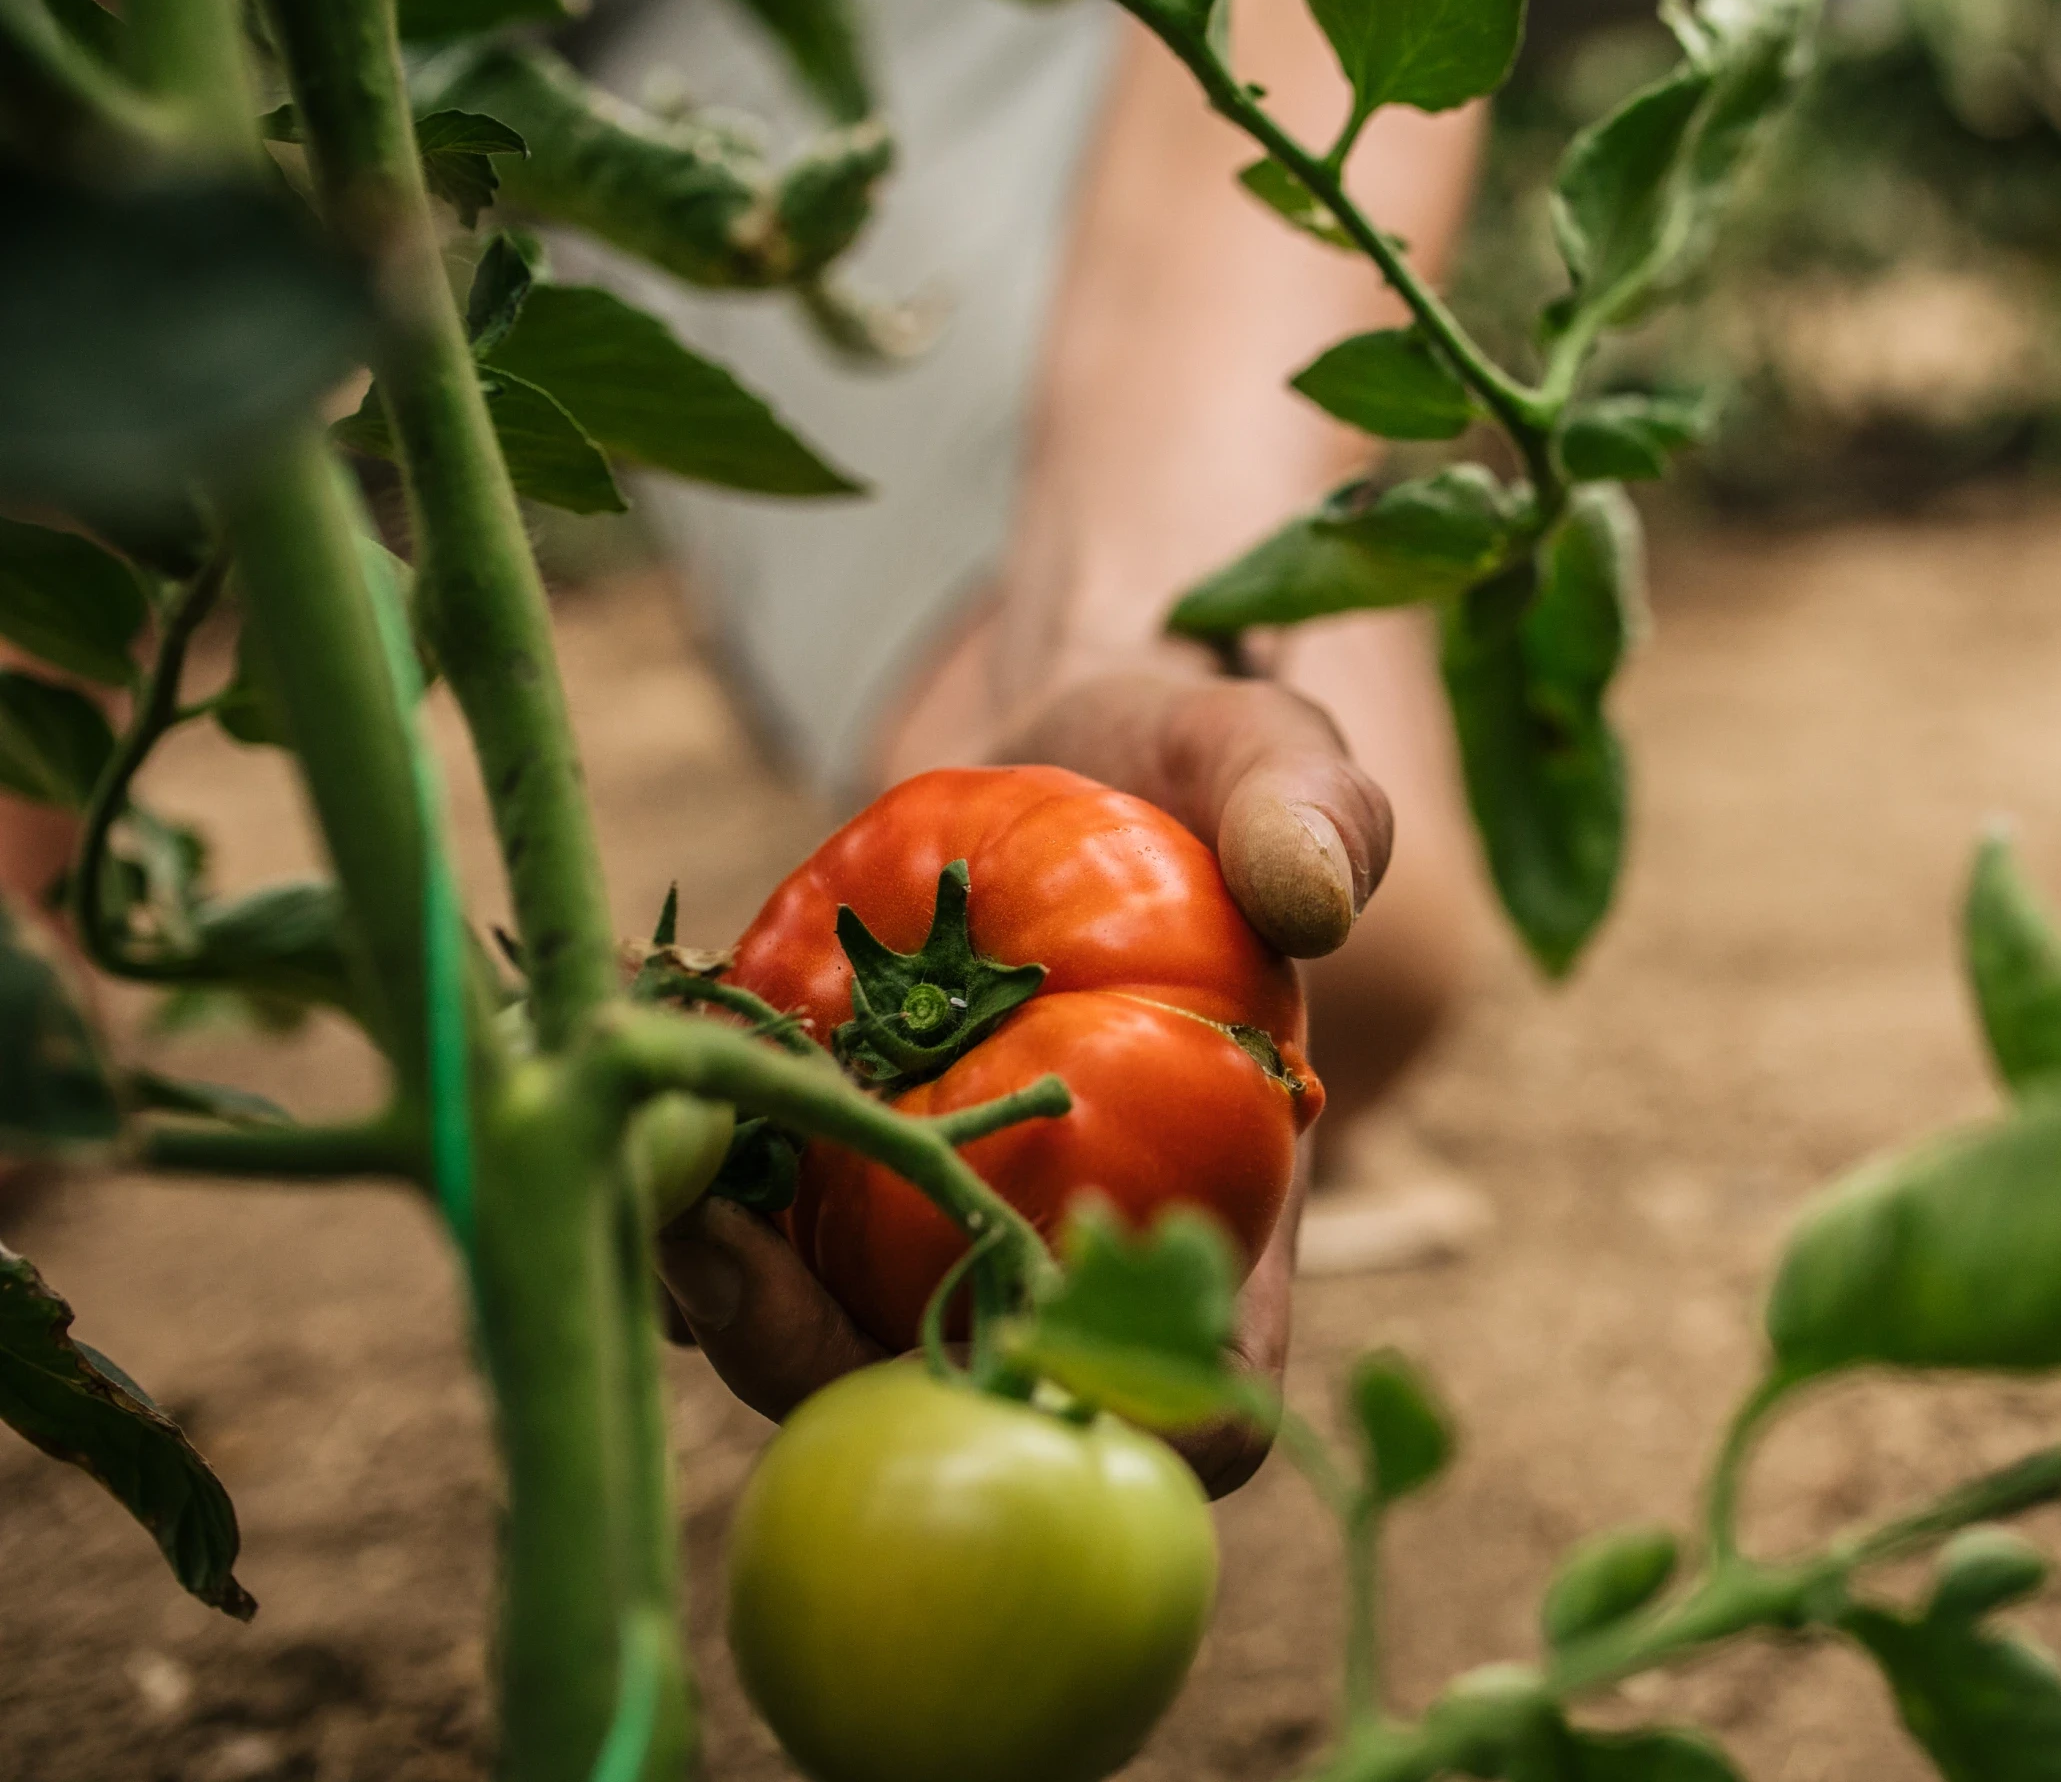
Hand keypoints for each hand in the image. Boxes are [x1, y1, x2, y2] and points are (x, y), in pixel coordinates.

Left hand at [658, 650, 1388, 1490]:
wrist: (1062, 751)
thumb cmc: (1193, 772)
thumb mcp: (1265, 758)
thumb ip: (1306, 813)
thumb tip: (1311, 895)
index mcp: (1214, 1225)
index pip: (1202, 1410)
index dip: (1119, 1434)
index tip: (1005, 1352)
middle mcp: (1064, 1271)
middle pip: (957, 1411)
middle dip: (822, 1361)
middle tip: (715, 1252)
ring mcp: (932, 1244)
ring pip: (819, 1344)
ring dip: (713, 1287)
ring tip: (633, 1141)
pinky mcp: (823, 1186)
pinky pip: (742, 1238)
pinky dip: (669, 1176)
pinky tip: (624, 1044)